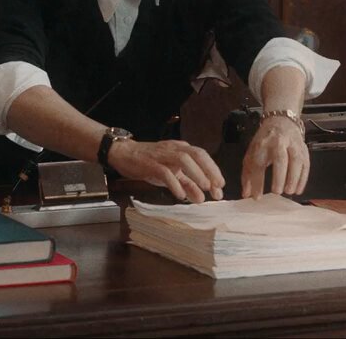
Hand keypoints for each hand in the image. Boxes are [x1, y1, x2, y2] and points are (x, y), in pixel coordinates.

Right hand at [106, 139, 224, 203]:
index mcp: (181, 149)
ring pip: (183, 159)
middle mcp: (174, 149)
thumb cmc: (149, 163)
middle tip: (217, 187)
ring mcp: (162, 155)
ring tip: (204, 188)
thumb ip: (187, 184)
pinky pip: (164, 172)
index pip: (202, 156)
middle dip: (210, 170)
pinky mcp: (150, 163)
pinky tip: (179, 195)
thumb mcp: (171, 174)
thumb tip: (202, 198)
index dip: (213, 170)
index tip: (221, 186)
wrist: (124, 153)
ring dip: (196, 173)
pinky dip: (174, 183)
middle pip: (197, 154)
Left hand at [241, 116, 308, 197]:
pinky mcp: (303, 148)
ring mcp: (292, 144)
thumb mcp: (251, 153)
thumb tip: (247, 194)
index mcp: (262, 144)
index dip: (257, 181)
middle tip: (277, 192)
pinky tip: (299, 189)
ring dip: (294, 178)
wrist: (281, 121)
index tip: (257, 196)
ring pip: (296, 160)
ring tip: (289, 191)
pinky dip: (303, 178)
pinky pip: (306, 163)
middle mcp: (278, 142)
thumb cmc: (264, 141)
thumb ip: (248, 174)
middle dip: (279, 176)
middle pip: (280, 159)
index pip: (258, 164)